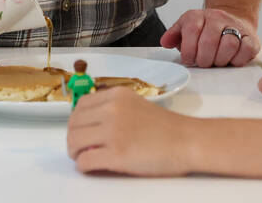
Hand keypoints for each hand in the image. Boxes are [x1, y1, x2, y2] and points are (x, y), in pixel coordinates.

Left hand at [67, 87, 194, 175]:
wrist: (188, 141)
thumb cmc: (167, 128)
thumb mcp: (136, 106)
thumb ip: (113, 110)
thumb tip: (89, 127)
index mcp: (117, 95)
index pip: (81, 105)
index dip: (77, 121)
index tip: (81, 131)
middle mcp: (112, 109)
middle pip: (73, 124)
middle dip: (73, 138)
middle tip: (80, 149)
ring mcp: (113, 131)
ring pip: (74, 141)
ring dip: (76, 153)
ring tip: (85, 158)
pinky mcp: (116, 154)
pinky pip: (85, 161)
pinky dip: (83, 166)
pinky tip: (92, 167)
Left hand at [160, 8, 258, 66]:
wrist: (231, 22)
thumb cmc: (204, 32)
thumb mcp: (185, 29)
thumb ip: (174, 35)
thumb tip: (165, 42)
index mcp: (198, 16)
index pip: (192, 30)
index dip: (188, 50)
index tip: (189, 60)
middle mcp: (218, 17)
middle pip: (209, 41)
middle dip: (204, 59)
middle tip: (203, 63)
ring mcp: (236, 26)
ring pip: (229, 44)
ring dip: (220, 60)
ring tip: (216, 62)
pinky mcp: (251, 37)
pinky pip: (246, 50)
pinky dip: (237, 60)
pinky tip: (231, 60)